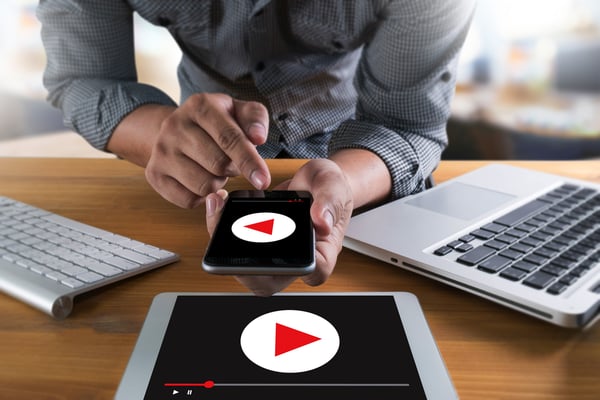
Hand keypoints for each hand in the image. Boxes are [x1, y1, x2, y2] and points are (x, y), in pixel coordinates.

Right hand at [144, 93, 271, 207]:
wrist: (175, 128)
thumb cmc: (215, 122)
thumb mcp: (237, 111)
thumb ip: (255, 118)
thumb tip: (258, 137)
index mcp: (199, 106)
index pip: (229, 138)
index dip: (249, 162)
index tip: (263, 181)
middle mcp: (175, 126)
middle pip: (218, 165)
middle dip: (233, 169)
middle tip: (230, 161)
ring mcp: (161, 151)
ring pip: (204, 186)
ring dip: (218, 183)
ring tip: (214, 169)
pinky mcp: (154, 174)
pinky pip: (188, 200)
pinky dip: (201, 196)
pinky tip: (201, 179)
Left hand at [205, 159, 353, 295]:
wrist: (314, 181)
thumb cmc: (330, 187)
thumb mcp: (333, 184)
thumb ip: (329, 201)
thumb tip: (321, 221)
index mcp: (322, 251)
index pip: (314, 272)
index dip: (297, 269)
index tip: (282, 245)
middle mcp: (296, 258)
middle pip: (270, 281)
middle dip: (243, 266)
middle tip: (227, 236)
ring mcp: (276, 253)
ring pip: (247, 265)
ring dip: (225, 243)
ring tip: (218, 210)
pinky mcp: (258, 242)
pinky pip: (237, 245)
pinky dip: (222, 226)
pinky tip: (218, 204)